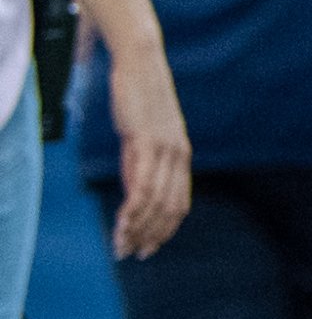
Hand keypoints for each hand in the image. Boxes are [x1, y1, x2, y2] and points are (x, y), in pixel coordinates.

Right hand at [103, 43, 191, 257]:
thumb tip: (135, 189)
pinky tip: (121, 224)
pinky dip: (132, 209)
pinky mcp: (146, 141)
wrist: (142, 63)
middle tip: (132, 255)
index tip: (149, 248)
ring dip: (138, 229)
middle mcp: (178, 156)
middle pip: (169, 209)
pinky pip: (141, 184)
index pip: (179, 203)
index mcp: (181, 156)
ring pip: (155, 202)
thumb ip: (142, 162)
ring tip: (121, 246)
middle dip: (151, 236)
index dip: (165, 229)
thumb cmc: (141, 97)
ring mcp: (164, 149)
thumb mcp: (144, 134)